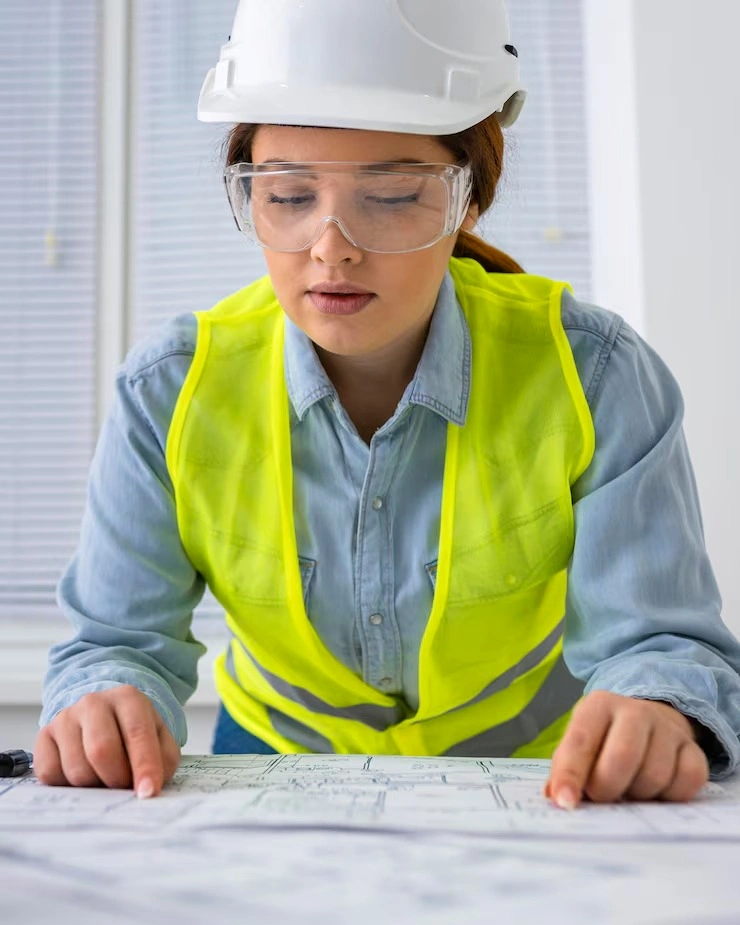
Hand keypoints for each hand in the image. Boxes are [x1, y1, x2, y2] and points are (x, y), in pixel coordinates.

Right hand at [34, 685, 180, 797]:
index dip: (144, 766)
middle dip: (117, 779)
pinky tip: (82, 774)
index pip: (137, 733)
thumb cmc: (132, 730)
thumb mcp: (158, 737)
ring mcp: (65, 718)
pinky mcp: (44, 736)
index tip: (148, 792)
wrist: (101, 714)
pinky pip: (51, 774)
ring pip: (77, 769)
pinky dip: (68, 785)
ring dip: (95, 785)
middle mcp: (94, 703)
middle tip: (124, 787)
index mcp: (128, 698)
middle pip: (102, 751)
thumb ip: (164, 759)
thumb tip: (151, 787)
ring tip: (104, 777)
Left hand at [545, 691, 708, 807]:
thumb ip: (565, 769)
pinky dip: (671, 796)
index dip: (571, 774)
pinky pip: (688, 782)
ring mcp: (668, 728)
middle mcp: (635, 711)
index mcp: (598, 706)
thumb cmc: (604, 740)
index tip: (566, 802)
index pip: (580, 742)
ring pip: (655, 775)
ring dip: (639, 796)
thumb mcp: (580, 744)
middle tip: (601, 797)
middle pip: (622, 757)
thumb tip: (557, 798)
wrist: (648, 721)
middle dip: (608, 788)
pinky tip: (658, 791)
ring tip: (629, 790)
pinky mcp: (693, 748)